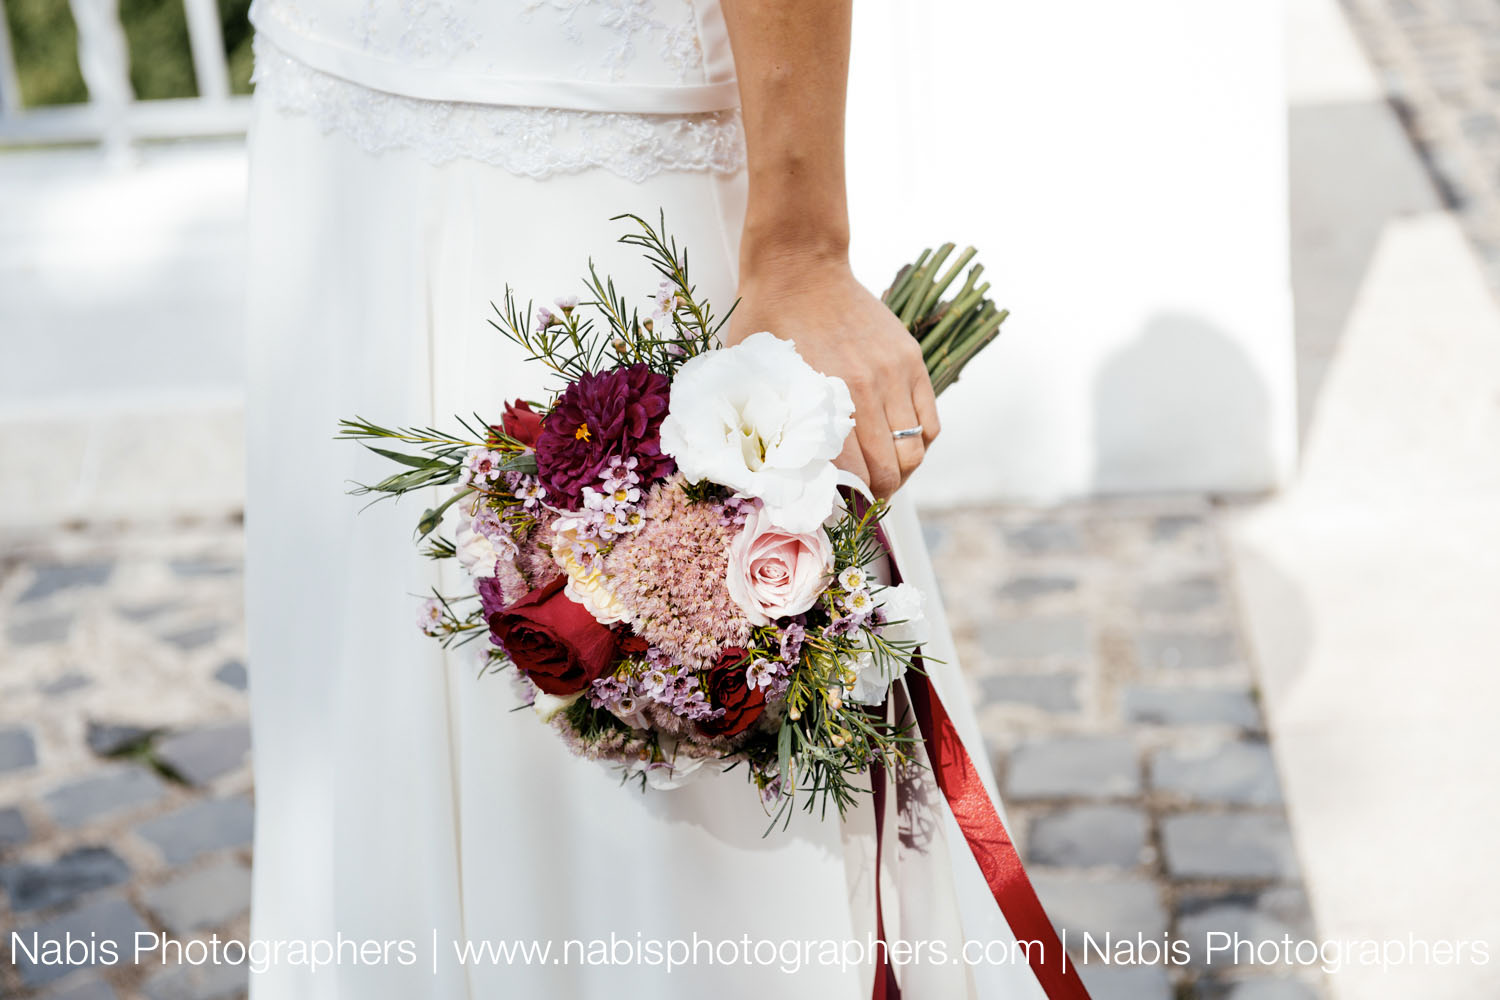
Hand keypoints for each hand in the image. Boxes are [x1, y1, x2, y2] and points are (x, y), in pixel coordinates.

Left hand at [728, 252, 940, 497]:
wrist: (799, 267)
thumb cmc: (767, 326)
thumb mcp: (757, 381)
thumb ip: (769, 428)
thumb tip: (773, 479)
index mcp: (823, 402)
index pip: (849, 476)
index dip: (844, 502)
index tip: (834, 509)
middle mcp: (865, 391)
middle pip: (887, 471)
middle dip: (875, 495)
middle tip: (860, 501)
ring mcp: (894, 375)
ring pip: (914, 451)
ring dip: (900, 474)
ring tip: (882, 477)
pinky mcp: (911, 361)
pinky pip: (930, 422)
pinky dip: (919, 445)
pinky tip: (900, 449)